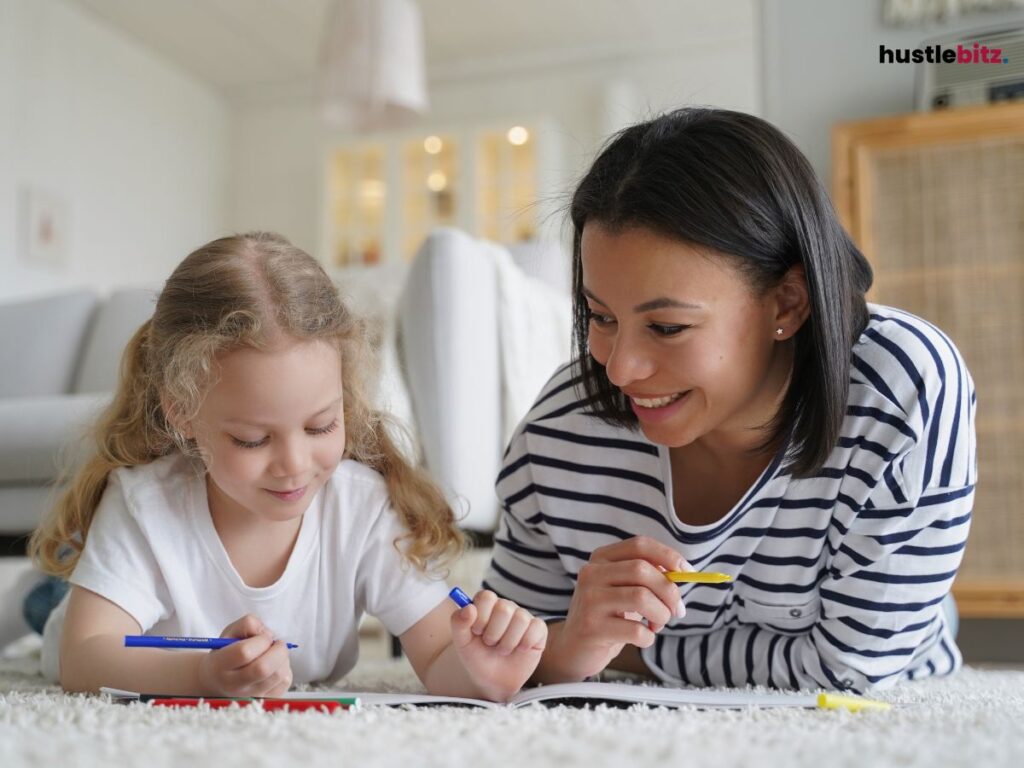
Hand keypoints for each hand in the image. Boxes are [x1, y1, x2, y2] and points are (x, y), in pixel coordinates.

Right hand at [198, 614, 293, 696]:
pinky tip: (275, 666)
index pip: (244, 652)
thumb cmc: (227, 652)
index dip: (260, 640)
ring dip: (283, 659)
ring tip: (274, 654)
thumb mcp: (230, 632)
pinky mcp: (265, 700)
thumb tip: (268, 634)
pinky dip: (285, 669)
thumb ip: (248, 624)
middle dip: (277, 650)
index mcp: (220, 665)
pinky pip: (285, 682)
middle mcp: (234, 685)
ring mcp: (250, 696)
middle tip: (276, 643)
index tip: (263, 637)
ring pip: (278, 675)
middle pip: (263, 668)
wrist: (218, 681)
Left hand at [450, 590, 547, 701]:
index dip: (481, 616)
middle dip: (494, 632)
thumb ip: (459, 623)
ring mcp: (523, 617)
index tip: (477, 632)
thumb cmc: (476, 657)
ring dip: (508, 641)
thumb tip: (469, 608)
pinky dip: (526, 642)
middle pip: (504, 608)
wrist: (492, 680)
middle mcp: (506, 607)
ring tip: (502, 650)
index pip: (487, 597)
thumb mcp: (462, 642)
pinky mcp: (538, 629)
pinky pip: (537, 627)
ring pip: (521, 618)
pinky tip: (519, 650)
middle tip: (490, 643)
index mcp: (486, 605)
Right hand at [550, 536, 687, 680]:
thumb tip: (681, 573)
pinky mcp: (591, 628)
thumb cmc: (608, 615)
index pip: (639, 545)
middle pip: (642, 570)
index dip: (668, 556)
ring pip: (641, 598)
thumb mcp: (624, 588)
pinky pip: (636, 631)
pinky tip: (642, 638)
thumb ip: (647, 576)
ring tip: (658, 624)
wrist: (575, 647)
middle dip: (669, 591)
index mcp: (601, 558)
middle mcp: (591, 574)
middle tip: (677, 610)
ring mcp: (589, 600)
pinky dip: (649, 637)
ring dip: (661, 614)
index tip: (687, 572)